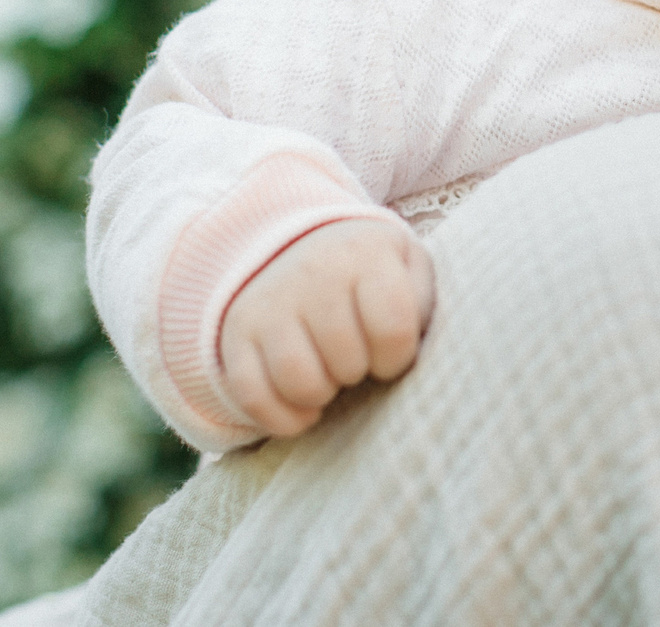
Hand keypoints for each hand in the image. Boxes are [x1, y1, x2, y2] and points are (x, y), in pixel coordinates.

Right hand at [218, 215, 435, 438]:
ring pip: (300, 383)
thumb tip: (411, 348)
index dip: (397, 357)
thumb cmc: (368, 268)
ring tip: (331, 377)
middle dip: (360, 372)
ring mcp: (269, 304)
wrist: (294, 243)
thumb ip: (421, 301)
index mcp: (365, 254)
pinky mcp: (237, 334)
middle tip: (358, 358)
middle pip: (346, 362)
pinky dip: (282, 417)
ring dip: (322, 395)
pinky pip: (253, 396)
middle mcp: (313, 274)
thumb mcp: (407, 264)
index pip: (392, 329)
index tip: (392, 352)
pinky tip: (303, 405)